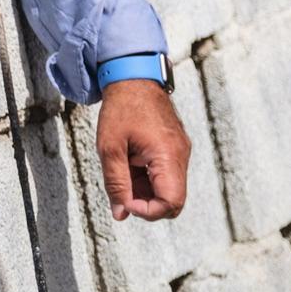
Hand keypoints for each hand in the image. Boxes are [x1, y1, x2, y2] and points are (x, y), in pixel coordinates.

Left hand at [96, 79, 190, 221]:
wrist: (133, 77)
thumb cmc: (121, 108)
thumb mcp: (110, 148)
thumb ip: (116, 183)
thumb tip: (121, 214)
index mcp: (168, 156)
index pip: (171, 203)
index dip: (147, 211)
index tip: (124, 201)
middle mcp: (180, 156)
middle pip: (172, 201)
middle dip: (146, 204)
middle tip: (122, 190)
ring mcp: (180, 152)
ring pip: (168, 189)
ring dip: (144, 190)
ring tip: (122, 170)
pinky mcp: (175, 148)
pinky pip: (166, 174)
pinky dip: (148, 178)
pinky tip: (129, 163)